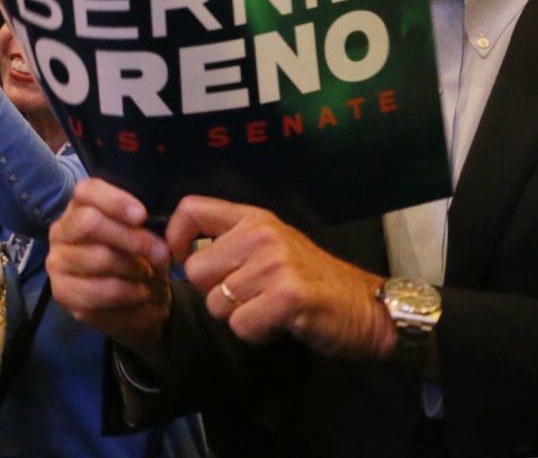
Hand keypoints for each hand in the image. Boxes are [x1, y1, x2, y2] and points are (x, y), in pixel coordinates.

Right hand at [47, 178, 173, 369]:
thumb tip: (144, 227)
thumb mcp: (143, 236)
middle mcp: (60, 232)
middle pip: (90, 223)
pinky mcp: (64, 294)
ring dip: (136, 271)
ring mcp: (57, 263)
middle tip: (161, 254)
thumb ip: (141, 227)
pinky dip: (132, 296)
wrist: (133, 299)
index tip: (142, 216)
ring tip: (155, 280)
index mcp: (78, 207)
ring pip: (99, 259)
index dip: (115, 201)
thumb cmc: (136, 256)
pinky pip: (102, 293)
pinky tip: (145, 298)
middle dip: (132, 238)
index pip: (86, 191)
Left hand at [166, 196, 393, 360]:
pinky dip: (256, 333)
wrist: (369, 309)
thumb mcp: (270, 248)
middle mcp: (261, 234)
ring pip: (216, 303)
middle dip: (214, 293)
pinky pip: (241, 324)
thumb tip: (178, 256)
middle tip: (250, 297)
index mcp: (253, 218)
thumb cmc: (312, 281)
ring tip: (270, 308)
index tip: (181, 260)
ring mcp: (276, 263)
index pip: (190, 209)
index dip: (174, 238)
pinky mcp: (288, 296)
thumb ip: (230, 244)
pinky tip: (280, 323)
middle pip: (196, 270)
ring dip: (239, 316)